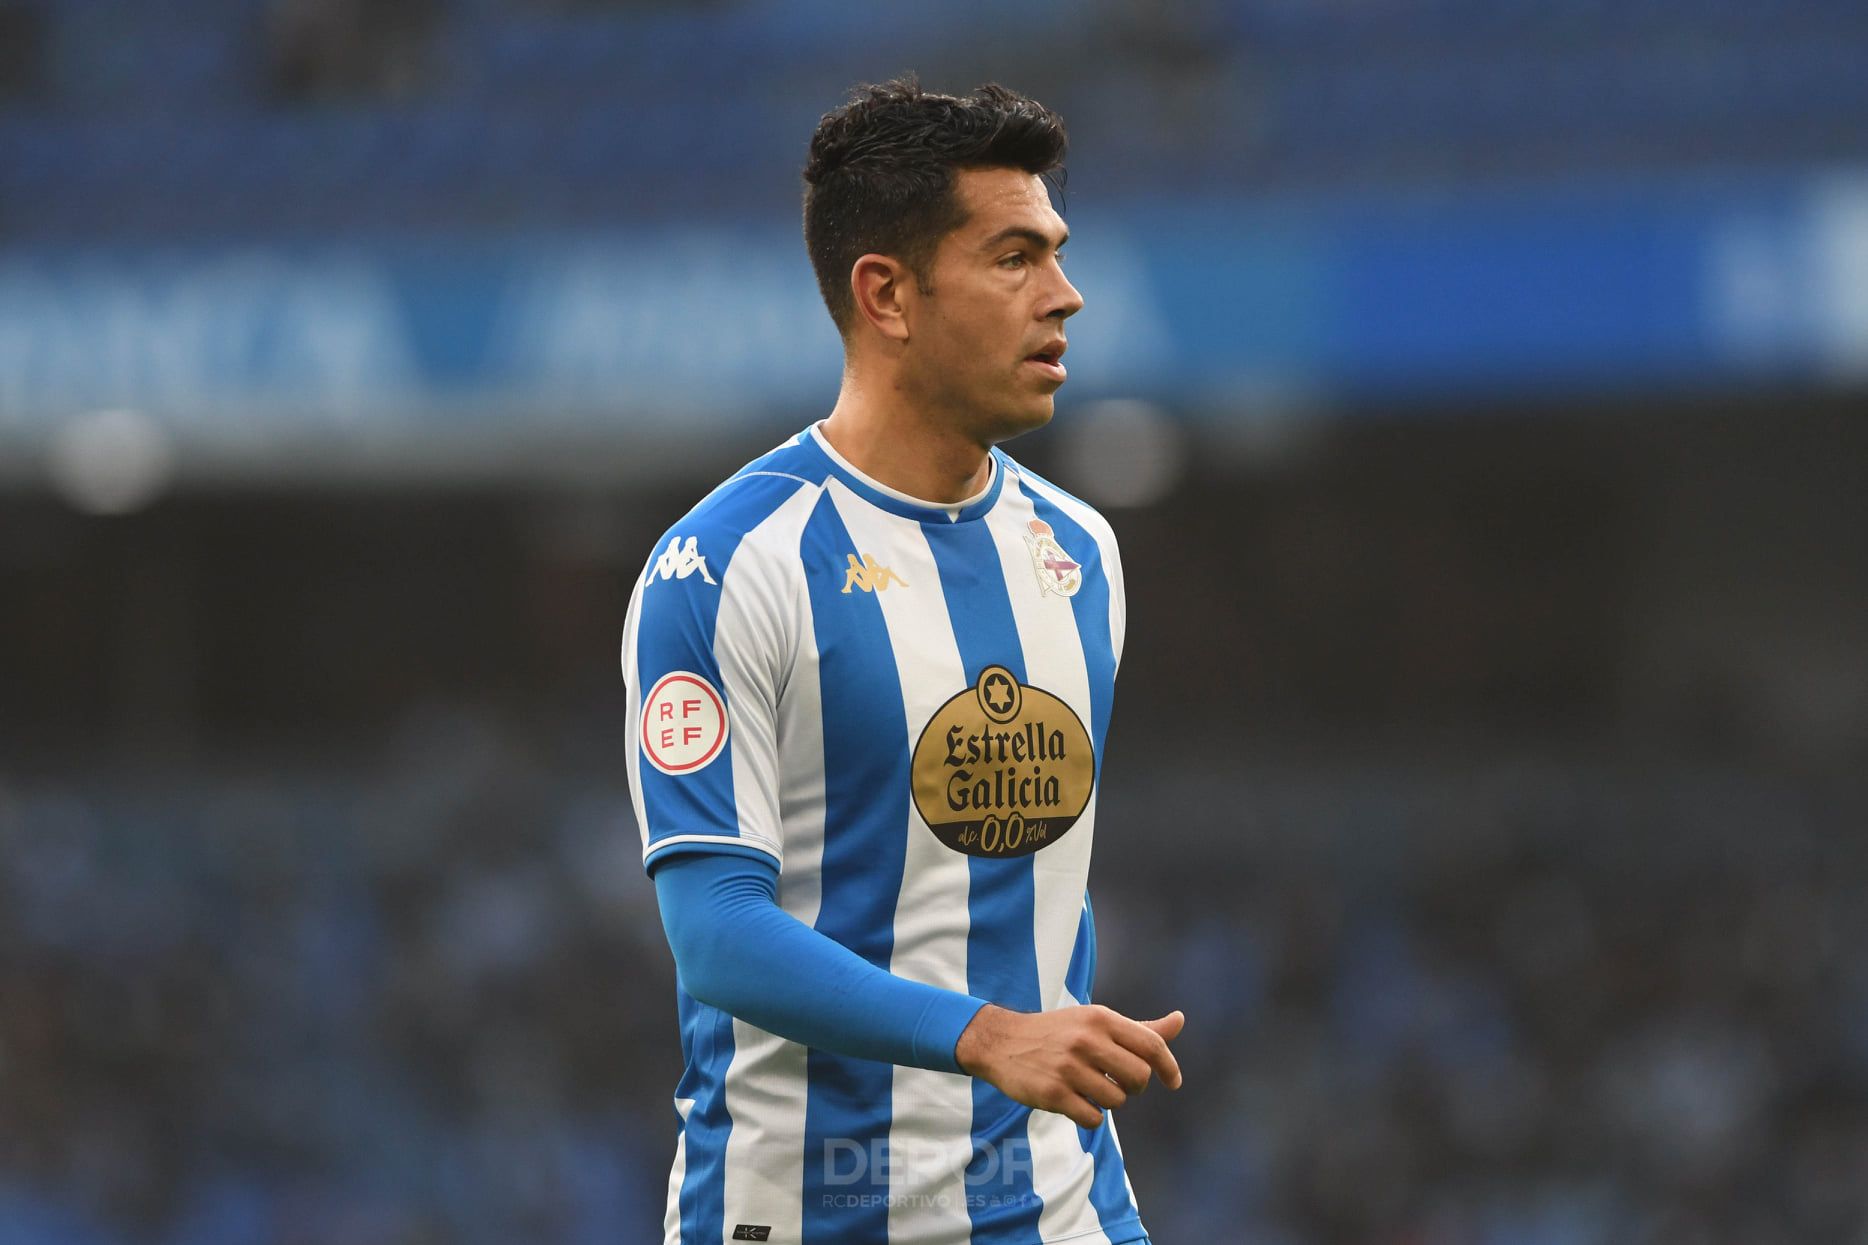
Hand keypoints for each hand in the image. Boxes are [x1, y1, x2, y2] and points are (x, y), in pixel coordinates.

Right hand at [954, 1003, 1184, 1128]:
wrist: (1002, 1042)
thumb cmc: (1059, 1032)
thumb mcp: (1096, 1022)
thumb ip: (1139, 1029)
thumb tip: (1180, 1020)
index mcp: (1101, 1019)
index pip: (1151, 1045)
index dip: (1169, 1067)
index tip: (1174, 1082)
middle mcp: (1086, 1040)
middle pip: (1139, 1078)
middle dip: (1134, 1087)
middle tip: (1115, 1082)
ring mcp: (1068, 1067)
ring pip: (1117, 1101)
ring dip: (1109, 1101)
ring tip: (1089, 1088)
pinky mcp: (1053, 1093)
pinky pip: (1093, 1119)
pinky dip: (1090, 1117)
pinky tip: (1075, 1102)